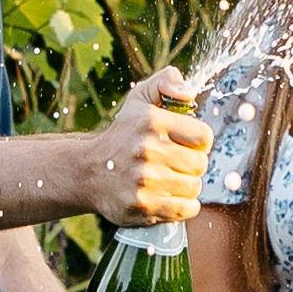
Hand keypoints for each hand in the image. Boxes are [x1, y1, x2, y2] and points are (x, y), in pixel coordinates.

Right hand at [84, 71, 208, 229]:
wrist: (88, 173)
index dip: (198, 142)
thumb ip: (167, 82)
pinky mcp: (142, 206)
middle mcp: (147, 149)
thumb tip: (189, 93)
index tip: (184, 144)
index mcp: (151, 121)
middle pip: (200, 164)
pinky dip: (183, 206)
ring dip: (186, 186)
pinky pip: (185, 209)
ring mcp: (144, 180)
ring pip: (194, 187)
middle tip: (173, 163)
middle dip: (191, 165)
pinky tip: (168, 197)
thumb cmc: (123, 135)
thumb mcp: (140, 99)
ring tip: (167, 180)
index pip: (204, 136)